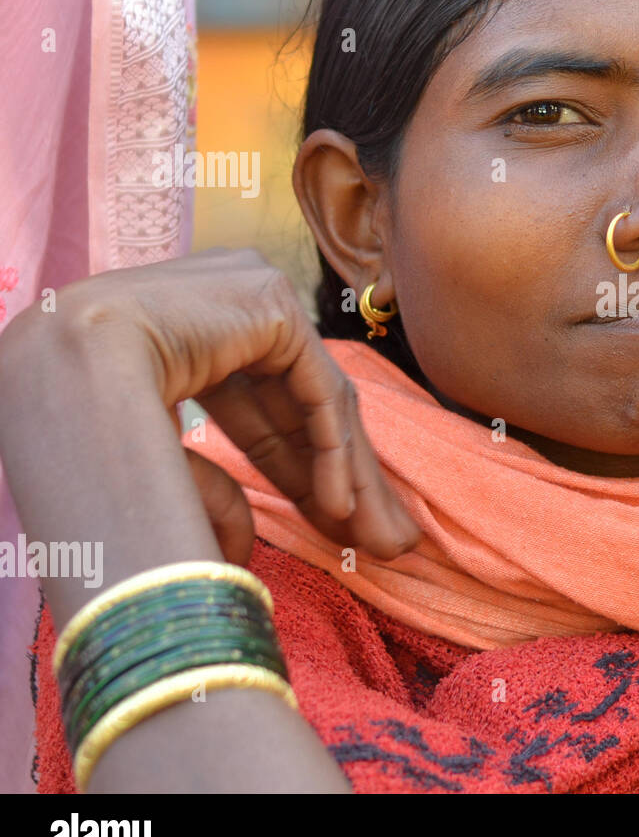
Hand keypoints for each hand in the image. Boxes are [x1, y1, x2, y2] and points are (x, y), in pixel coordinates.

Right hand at [0, 247, 420, 565]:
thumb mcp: (165, 462)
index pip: (264, 407)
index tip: (331, 525)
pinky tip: (339, 507)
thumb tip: (245, 546)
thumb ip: (212, 491)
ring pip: (317, 400)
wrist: (57, 375)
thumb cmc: (84, 427)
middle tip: (384, 540)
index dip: (299, 470)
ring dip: (351, 475)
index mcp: (189, 328)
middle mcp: (226, 300)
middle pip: (301, 407)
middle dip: (342, 478)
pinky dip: (333, 452)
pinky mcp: (271, 300)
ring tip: (378, 540)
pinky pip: (318, 390)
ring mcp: (250, 290)